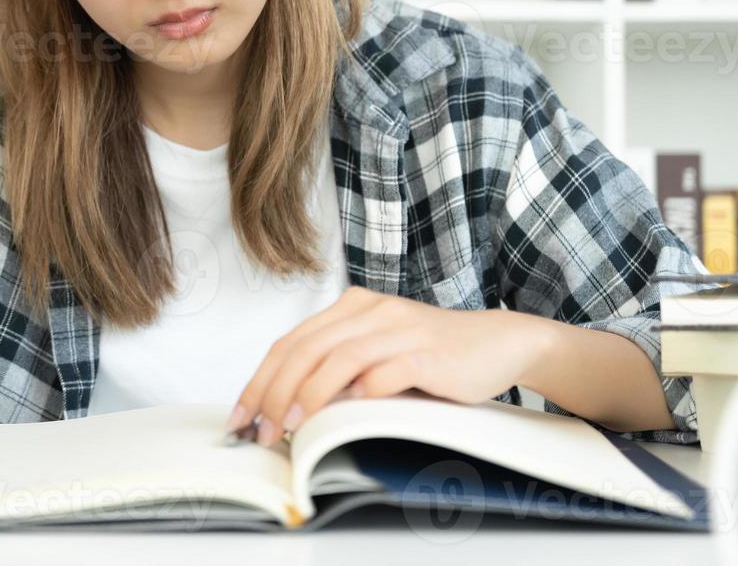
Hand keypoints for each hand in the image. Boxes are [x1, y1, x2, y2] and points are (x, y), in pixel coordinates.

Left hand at [226, 286, 551, 445]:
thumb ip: (337, 365)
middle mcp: (370, 310)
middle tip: (260, 431)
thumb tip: (286, 407)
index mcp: (351, 307)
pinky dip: (362, 392)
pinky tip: (347, 412)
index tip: (241, 417)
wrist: (495, 343)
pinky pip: (386, 371)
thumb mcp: (376, 349)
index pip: (290, 343)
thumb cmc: (430, 354)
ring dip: (308, 395)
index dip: (260, 381)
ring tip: (290, 426)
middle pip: (306, 349)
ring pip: (339, 359)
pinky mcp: (428, 352)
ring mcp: (399, 329)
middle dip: (275, 393)